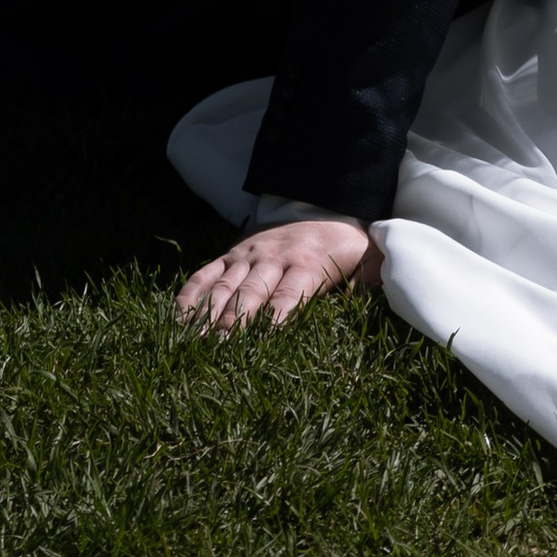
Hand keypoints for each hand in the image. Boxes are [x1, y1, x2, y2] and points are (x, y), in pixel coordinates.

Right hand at [176, 214, 382, 333]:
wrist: (322, 203)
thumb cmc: (344, 244)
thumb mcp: (366, 254)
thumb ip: (373, 273)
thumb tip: (379, 287)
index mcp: (307, 263)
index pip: (289, 295)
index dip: (274, 320)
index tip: (261, 344)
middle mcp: (273, 258)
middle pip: (251, 295)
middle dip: (234, 325)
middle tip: (217, 354)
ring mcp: (248, 256)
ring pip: (224, 286)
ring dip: (208, 316)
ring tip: (192, 345)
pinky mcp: (231, 254)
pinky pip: (205, 274)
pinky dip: (189, 295)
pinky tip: (177, 320)